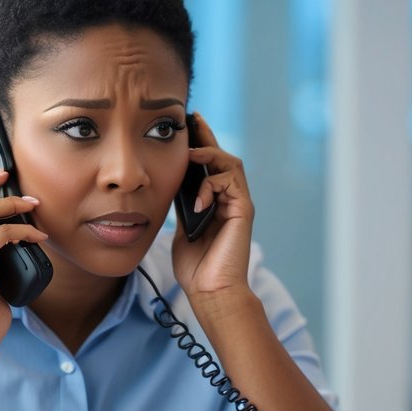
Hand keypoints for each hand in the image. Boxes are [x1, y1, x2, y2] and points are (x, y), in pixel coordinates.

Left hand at [171, 113, 255, 302]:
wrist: (211, 292)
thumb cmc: (195, 269)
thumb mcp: (180, 229)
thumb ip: (180, 207)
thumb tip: (168, 185)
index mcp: (214, 202)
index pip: (206, 166)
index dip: (196, 144)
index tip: (182, 126)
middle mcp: (229, 199)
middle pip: (221, 156)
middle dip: (206, 135)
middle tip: (191, 117)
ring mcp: (238, 204)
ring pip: (230, 163)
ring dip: (210, 154)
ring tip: (192, 153)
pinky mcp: (244, 211)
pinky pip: (231, 182)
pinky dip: (212, 185)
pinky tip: (197, 200)